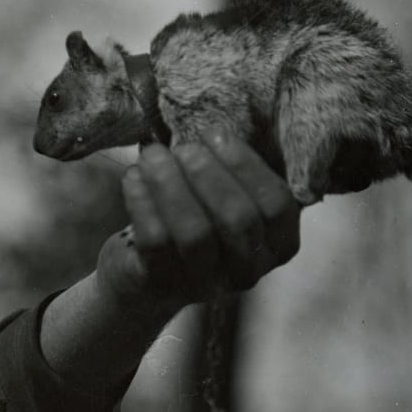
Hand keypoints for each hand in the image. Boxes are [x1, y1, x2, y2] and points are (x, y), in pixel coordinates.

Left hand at [96, 134, 301, 313]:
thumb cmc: (198, 217)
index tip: (216, 134)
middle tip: (184, 147)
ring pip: (194, 233)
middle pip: (238, 220)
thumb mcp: (228, 196)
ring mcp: (206, 283)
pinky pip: (155, 241)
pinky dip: (143, 202)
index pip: (277, 207)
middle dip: (208, 174)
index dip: (247, 166)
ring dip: (171, 185)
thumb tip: (215, 126)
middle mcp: (249, 271)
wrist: (146, 270)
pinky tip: (133, 176)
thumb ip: (235, 170)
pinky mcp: (163, 284)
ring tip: (153, 155)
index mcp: (278, 245)